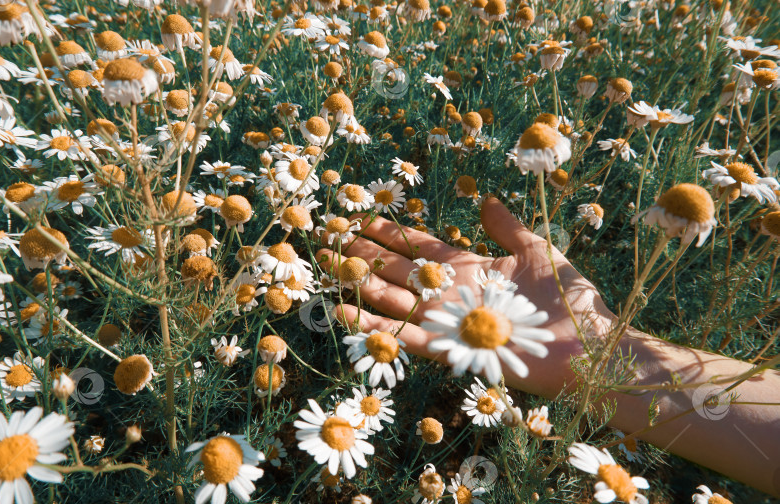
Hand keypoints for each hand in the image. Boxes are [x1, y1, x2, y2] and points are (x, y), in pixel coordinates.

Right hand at [316, 197, 613, 397]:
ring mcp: (449, 322)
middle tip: (328, 241)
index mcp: (470, 269)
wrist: (592, 349)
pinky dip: (375, 326)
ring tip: (328, 270)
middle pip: (397, 271)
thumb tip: (486, 199)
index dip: (390, 233)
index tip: (360, 217)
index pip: (419, 247)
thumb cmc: (571, 302)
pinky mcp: (452, 349)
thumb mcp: (539, 252)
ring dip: (360, 286)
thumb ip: (508, 229)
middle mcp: (452, 294)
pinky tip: (345, 312)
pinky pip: (406, 336)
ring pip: (394, 300)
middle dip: (363, 256)